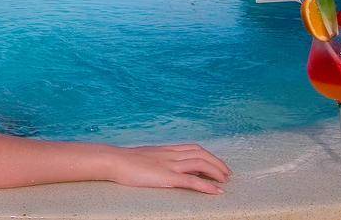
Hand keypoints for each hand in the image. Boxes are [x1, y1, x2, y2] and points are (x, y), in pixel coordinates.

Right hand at [108, 143, 232, 194]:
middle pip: (201, 154)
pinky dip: (207, 186)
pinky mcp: (167, 177)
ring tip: (225, 181)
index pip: (193, 148)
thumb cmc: (123, 162)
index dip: (208, 155)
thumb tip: (158, 166)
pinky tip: (216, 191)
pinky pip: (192, 181)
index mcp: (166, 150)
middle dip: (217, 163)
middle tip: (227, 173)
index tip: (216, 163)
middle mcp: (171, 155)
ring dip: (216, 172)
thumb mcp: (143, 158)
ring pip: (200, 164)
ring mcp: (169, 165)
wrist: (113, 160)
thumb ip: (154, 160)